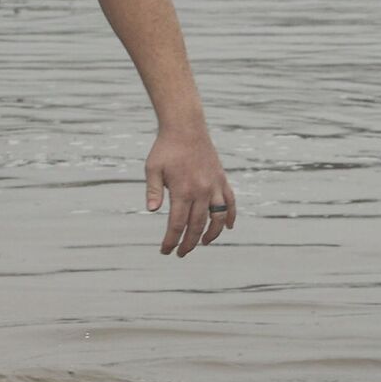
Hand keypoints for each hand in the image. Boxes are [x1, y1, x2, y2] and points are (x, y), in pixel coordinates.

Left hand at [144, 127, 235, 256]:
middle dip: (188, 243)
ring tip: (202, 243)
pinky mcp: (221, 180)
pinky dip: (230, 216)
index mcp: (182, 190)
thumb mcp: (152, 168)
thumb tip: (150, 211)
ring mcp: (214, 186)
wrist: (186, 128)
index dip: (171, 240)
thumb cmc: (165, 148)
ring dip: (211, 234)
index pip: (177, 224)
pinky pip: (230, 203)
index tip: (165, 251)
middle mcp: (201, 191)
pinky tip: (227, 227)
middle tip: (181, 253)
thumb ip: (153, 190)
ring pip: (217, 218)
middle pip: (197, 225)